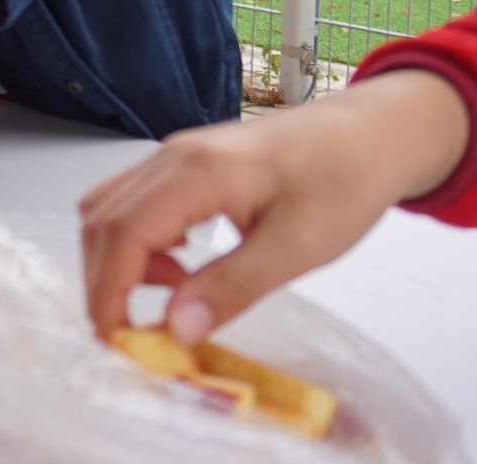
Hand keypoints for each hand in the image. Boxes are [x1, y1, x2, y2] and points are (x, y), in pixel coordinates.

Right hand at [79, 69, 472, 344]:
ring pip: (111, 208)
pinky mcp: (186, 161)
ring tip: (173, 298)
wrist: (374, 132)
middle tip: (133, 335)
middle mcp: (173, 156)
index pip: (121, 235)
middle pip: (102, 221)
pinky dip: (139, 241)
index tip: (116, 344)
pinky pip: (136, 201)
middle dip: (105, 282)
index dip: (106, 293)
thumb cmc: (345, 179)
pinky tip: (182, 266)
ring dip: (121, 261)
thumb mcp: (297, 247)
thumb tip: (175, 330)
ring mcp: (175, 154)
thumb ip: (231, 287)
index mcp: (197, 173)